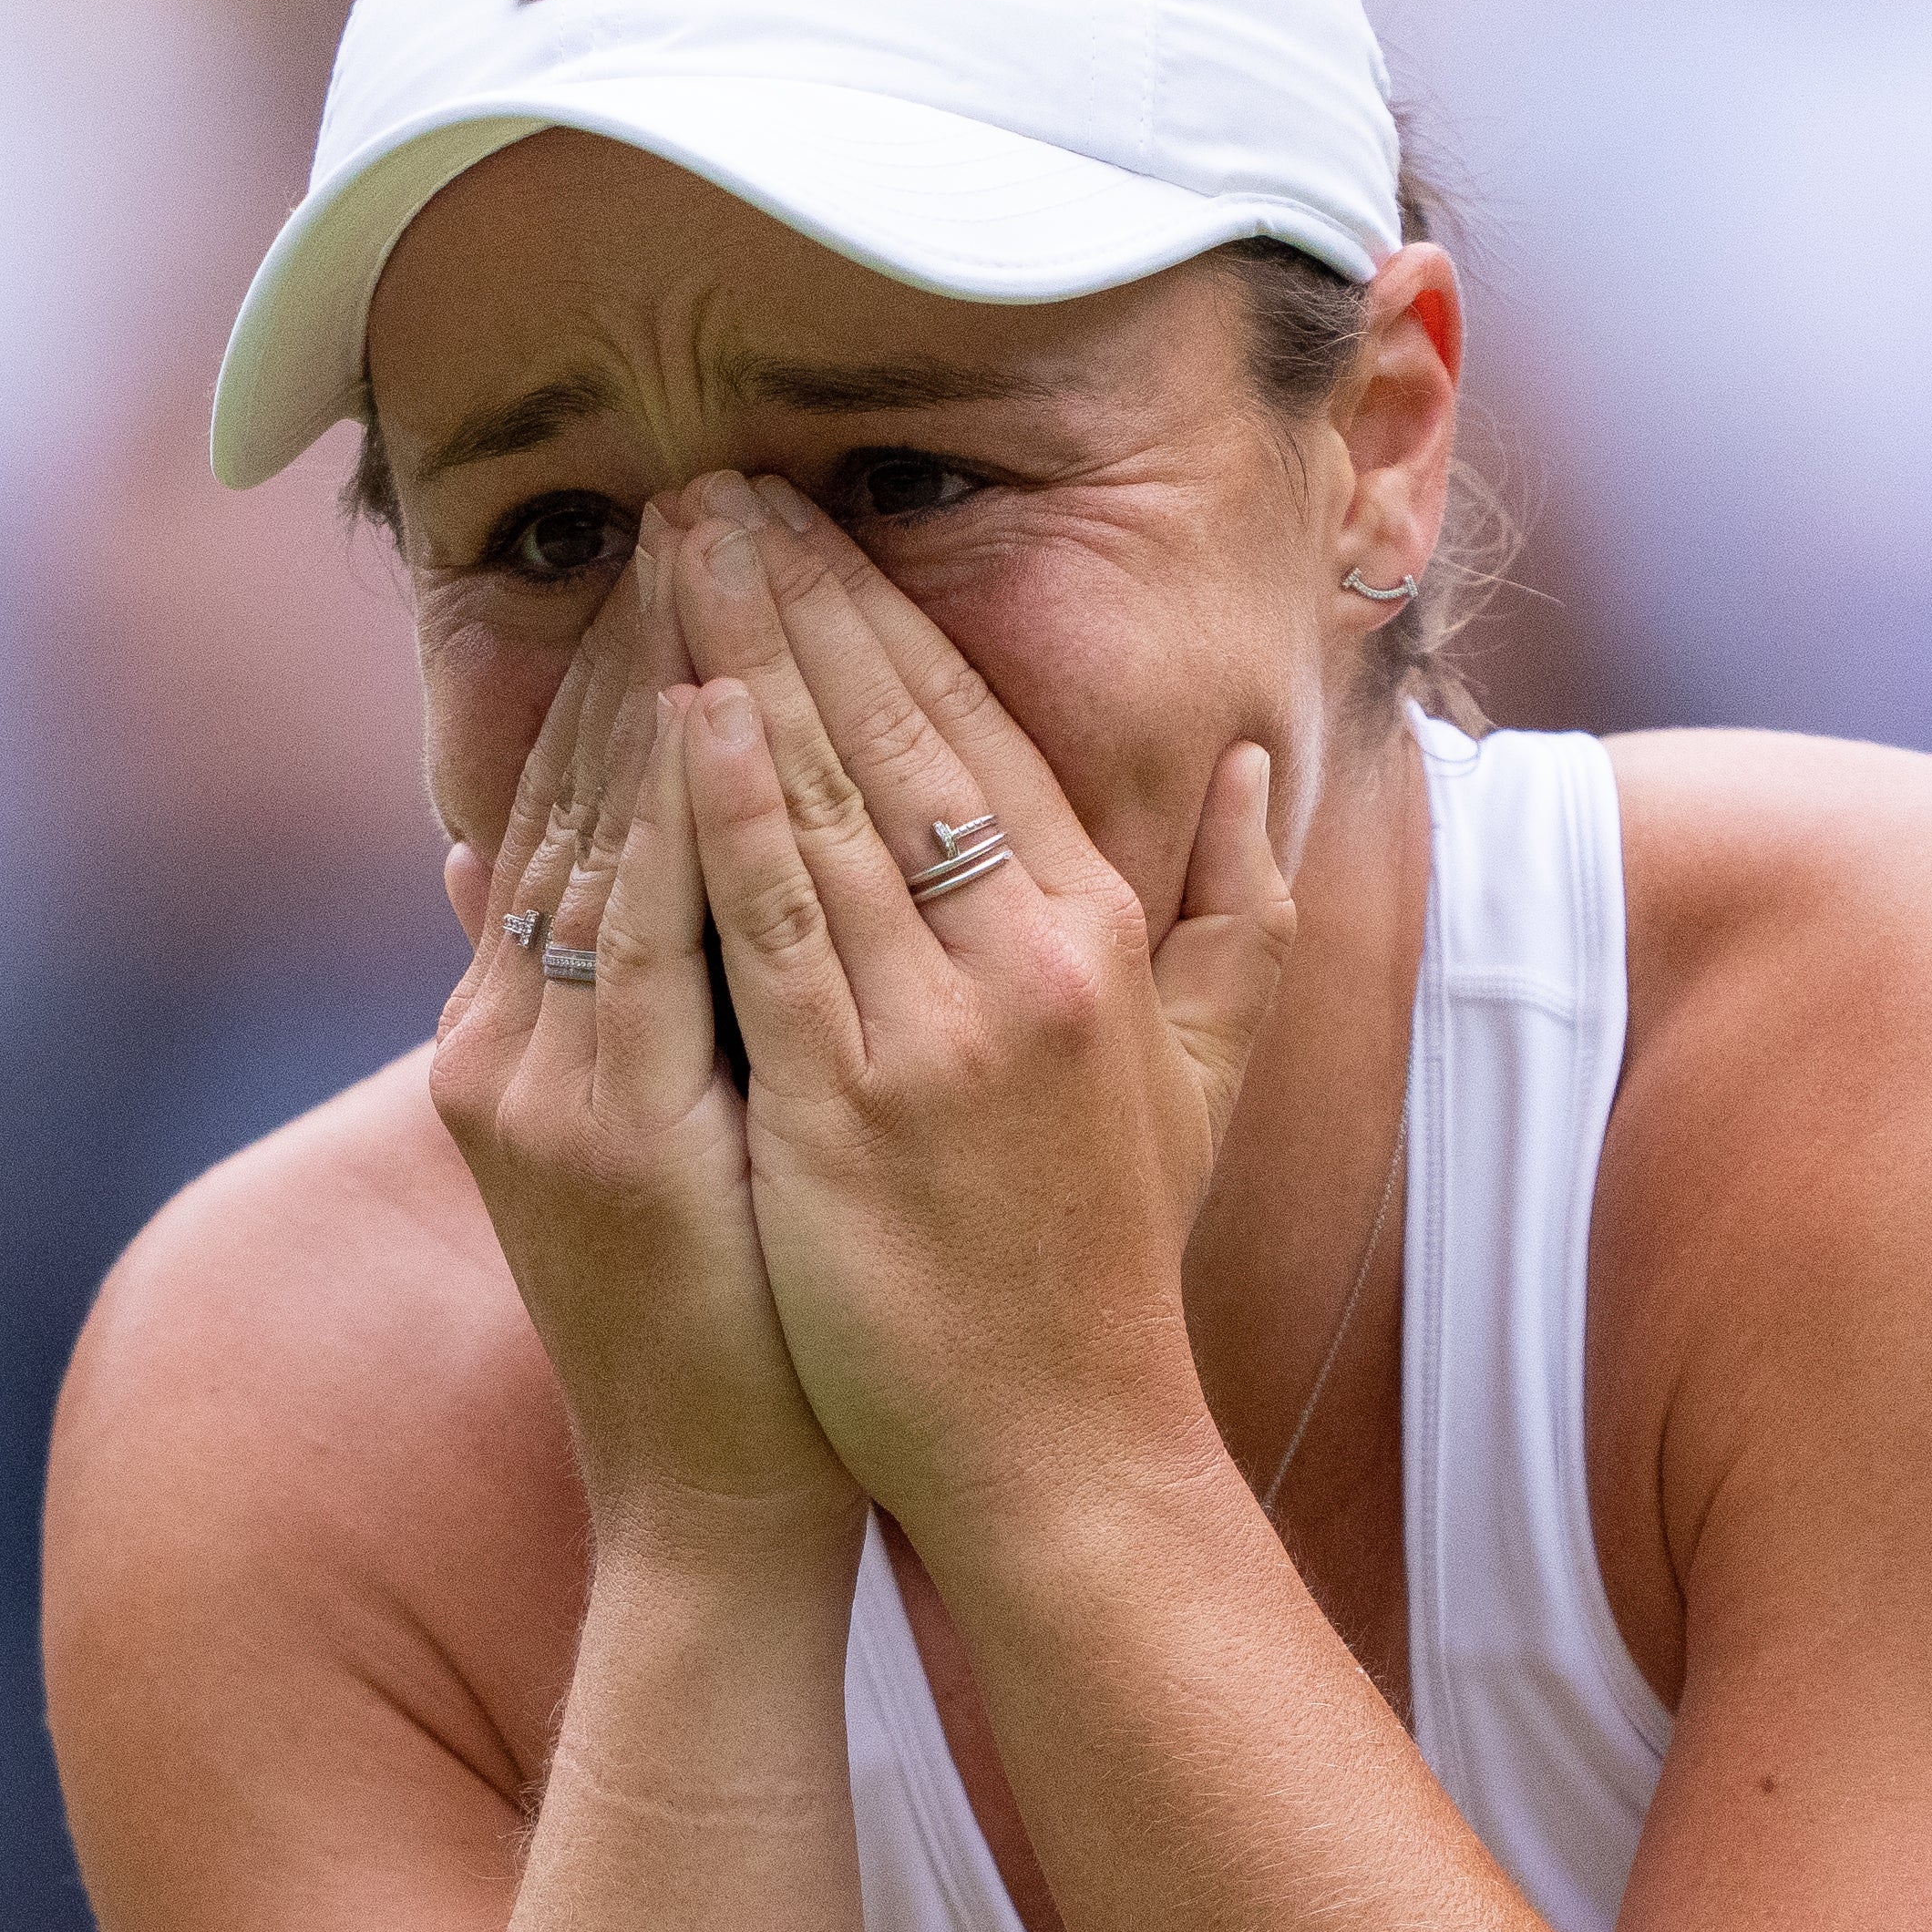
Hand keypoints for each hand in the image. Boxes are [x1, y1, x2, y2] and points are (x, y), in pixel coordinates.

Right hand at [428, 554, 859, 1568]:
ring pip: (596, 838)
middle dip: (642, 638)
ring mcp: (540, 1080)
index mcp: (527, 1034)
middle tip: (700, 492)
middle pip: (575, 796)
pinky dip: (675, 820)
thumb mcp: (643, 1145)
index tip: (699, 548)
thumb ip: (589, 1006)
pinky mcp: (593, 1127)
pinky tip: (713, 714)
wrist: (711, 1497)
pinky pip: (639, 935)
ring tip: (706, 546)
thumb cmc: (723, 1323)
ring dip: (653, 685)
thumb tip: (511, 870)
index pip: (578, 809)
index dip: (632, 671)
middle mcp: (512, 1040)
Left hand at [656, 476, 1296, 1559]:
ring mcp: (943, 1031)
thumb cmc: (1104, 1263)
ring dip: (739, 657)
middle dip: (796, 591)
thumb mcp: (1207, 1071)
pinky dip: (726, 810)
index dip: (886, 610)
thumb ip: (1238, 909)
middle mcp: (1035, 960)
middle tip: (709, 481)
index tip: (809, 517)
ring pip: (827, 800)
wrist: (1058, 1450)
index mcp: (1105, 934)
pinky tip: (681, 711)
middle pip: (897, 730)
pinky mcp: (852, 1106)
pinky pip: (775, 925)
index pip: (980, 728)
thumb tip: (1264, 762)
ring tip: (667, 547)